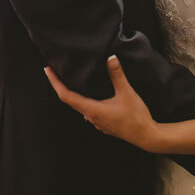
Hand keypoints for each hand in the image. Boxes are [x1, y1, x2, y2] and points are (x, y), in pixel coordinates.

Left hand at [44, 55, 158, 150]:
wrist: (147, 136)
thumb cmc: (136, 116)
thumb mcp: (127, 92)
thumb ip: (117, 75)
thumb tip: (111, 58)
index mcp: (92, 109)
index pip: (66, 96)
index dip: (55, 83)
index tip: (48, 71)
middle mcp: (91, 117)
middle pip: (70, 101)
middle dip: (61, 86)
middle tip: (56, 72)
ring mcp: (97, 123)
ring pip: (80, 107)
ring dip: (74, 94)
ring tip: (71, 81)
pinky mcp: (104, 124)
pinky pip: (89, 111)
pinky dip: (85, 101)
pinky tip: (91, 95)